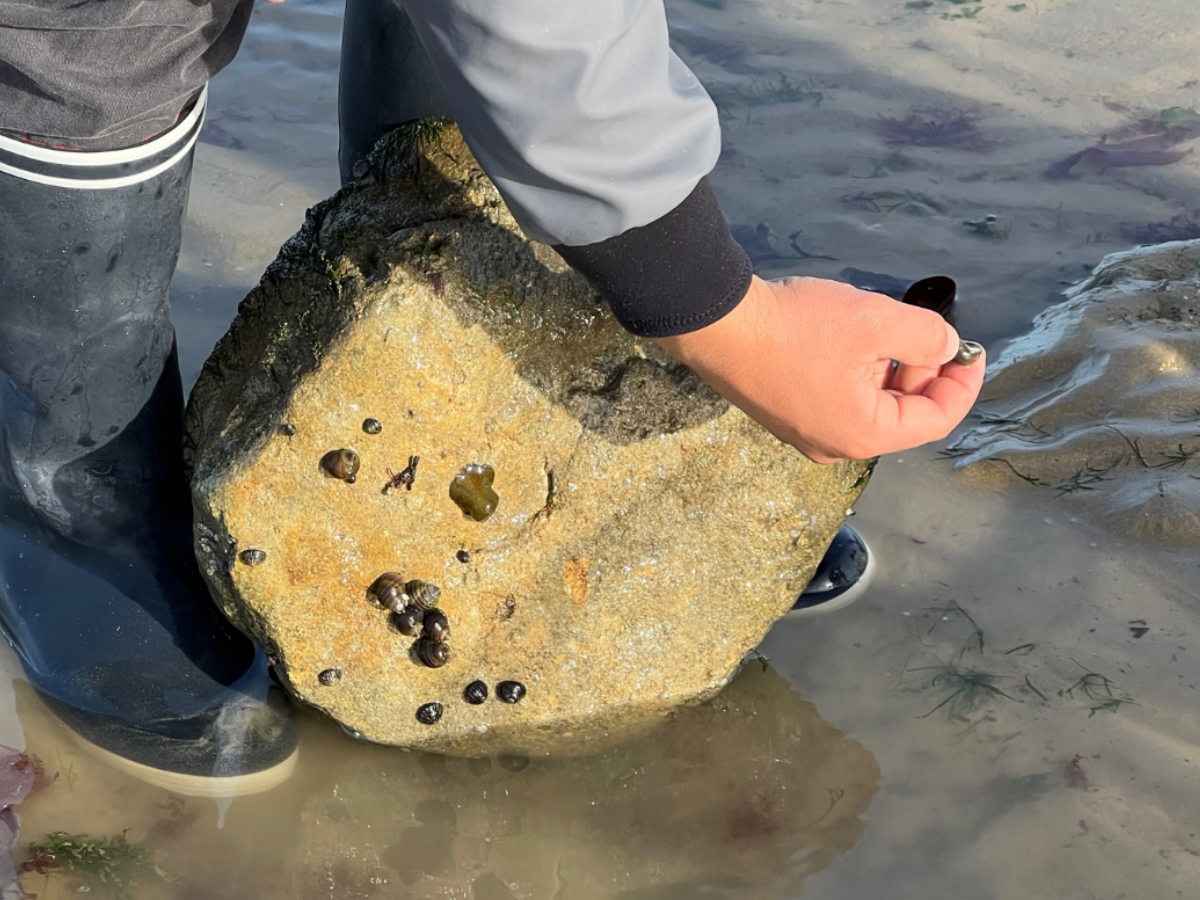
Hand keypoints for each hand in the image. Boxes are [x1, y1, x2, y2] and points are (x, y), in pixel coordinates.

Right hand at [653, 275, 984, 463]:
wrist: (717, 325)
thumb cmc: (796, 327)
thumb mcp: (874, 321)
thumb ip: (925, 336)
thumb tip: (948, 347)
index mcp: (862, 435)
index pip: (936, 419)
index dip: (963, 382)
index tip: (972, 346)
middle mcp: (836, 446)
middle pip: (902, 415)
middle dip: (922, 372)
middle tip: (922, 329)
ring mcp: (806, 435)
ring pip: (870, 406)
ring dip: (888, 369)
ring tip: (880, 328)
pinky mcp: (786, 416)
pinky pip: (839, 400)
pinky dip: (858, 373)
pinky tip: (847, 338)